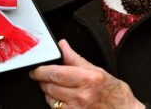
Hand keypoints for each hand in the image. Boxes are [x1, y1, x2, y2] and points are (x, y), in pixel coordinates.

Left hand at [29, 39, 144, 108]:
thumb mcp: (97, 70)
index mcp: (88, 78)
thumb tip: (63, 46)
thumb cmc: (114, 92)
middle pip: (50, 86)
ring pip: (50, 99)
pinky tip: (62, 99)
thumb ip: (76, 58)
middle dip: (43, 80)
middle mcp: (81, 95)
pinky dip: (55, 103)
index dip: (41, 71)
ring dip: (48, 92)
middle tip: (43, 76)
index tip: (36, 69)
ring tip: (57, 87)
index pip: (56, 73)